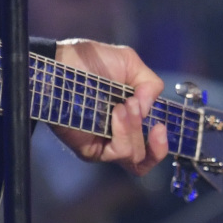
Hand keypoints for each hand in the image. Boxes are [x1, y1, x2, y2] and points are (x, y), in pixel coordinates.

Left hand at [50, 38, 168, 174]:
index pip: (148, 151)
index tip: (160, 127)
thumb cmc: (92, 62)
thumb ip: (150, 84)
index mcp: (128, 123)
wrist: (62, 63)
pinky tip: (117, 112)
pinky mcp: (89, 149)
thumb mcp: (130, 64)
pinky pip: (117, 152)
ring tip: (124, 105)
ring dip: (134, 128)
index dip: (160, 146)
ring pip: (133, 156)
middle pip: (143, 160)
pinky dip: (123, 132)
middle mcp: (115, 138)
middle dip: (148, 136)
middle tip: (136, 106)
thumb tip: (147, 111)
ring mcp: (102, 145)